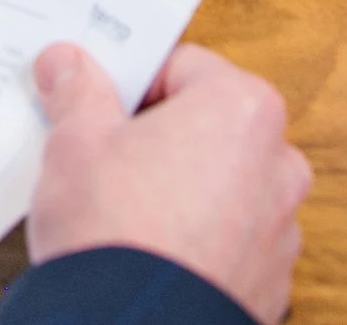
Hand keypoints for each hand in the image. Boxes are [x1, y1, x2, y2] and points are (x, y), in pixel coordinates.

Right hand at [26, 43, 309, 324]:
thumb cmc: (116, 230)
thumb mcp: (76, 142)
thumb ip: (77, 93)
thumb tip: (67, 66)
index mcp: (242, 109)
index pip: (182, 66)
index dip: (131, 84)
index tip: (98, 104)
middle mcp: (276, 163)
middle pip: (208, 126)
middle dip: (159, 138)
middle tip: (105, 155)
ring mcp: (279, 228)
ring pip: (221, 186)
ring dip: (182, 190)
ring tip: (124, 211)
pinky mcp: (267, 281)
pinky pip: (228, 241)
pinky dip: (197, 241)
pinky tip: (150, 251)